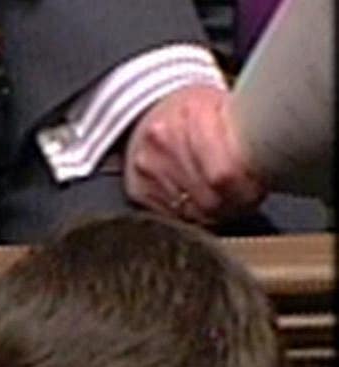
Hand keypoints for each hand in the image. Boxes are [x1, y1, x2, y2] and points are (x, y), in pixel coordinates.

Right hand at [124, 85, 265, 224]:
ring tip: (228, 198)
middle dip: (235, 203)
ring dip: (217, 211)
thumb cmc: (198, 110)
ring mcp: (147, 168)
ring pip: (193, 212)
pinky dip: (194, 213)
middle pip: (209, 198)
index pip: (224, 173)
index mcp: (193, 114)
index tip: (259, 189)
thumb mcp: (226, 106)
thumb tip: (272, 162)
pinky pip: (174, 216)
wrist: (150, 111)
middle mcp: (164, 142)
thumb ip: (244, 133)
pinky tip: (204, 199)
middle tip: (249, 197)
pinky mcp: (137, 189)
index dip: (246, 189)